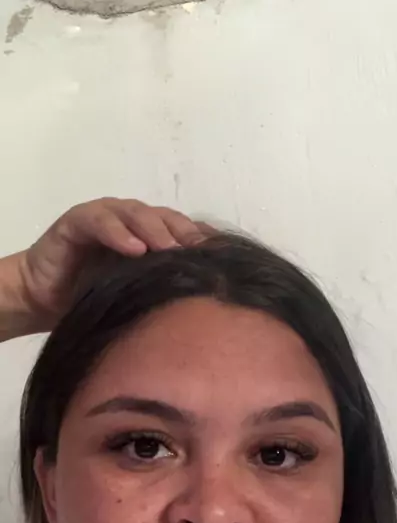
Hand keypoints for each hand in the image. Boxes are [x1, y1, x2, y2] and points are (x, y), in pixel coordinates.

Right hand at [20, 198, 210, 329]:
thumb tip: (210, 308)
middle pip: (167, 218)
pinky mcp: (77, 222)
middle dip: (185, 233)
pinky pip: (100, 220)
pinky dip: (117, 231)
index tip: (225, 259)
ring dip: (155, 229)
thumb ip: (166, 292)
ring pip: (137, 214)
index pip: (184, 231)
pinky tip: (132, 248)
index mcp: (151, 239)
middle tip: (201, 252)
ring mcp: (105, 218)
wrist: (44, 301)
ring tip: (169, 248)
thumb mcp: (138, 298)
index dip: (203, 242)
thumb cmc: (95, 301)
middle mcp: (132, 224)